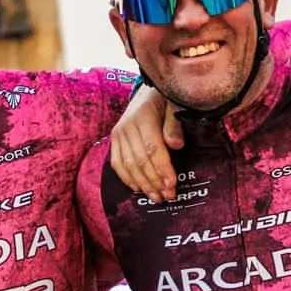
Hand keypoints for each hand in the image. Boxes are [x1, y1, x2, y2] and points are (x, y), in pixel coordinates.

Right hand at [109, 84, 182, 202]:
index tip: (172, 184)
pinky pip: (116, 163)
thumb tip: (176, 145)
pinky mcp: (114, 140)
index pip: (152, 148)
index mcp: (143, 117)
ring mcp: (118, 134)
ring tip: (156, 197)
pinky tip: (139, 189)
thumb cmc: (165, 100)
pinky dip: (127, 178)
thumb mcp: (175, 106)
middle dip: (154, 181)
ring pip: (127, 165)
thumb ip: (174, 125)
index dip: (162, 168)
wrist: (147, 92)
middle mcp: (127, 126)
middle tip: (168, 195)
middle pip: (139, 160)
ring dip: (143, 184)